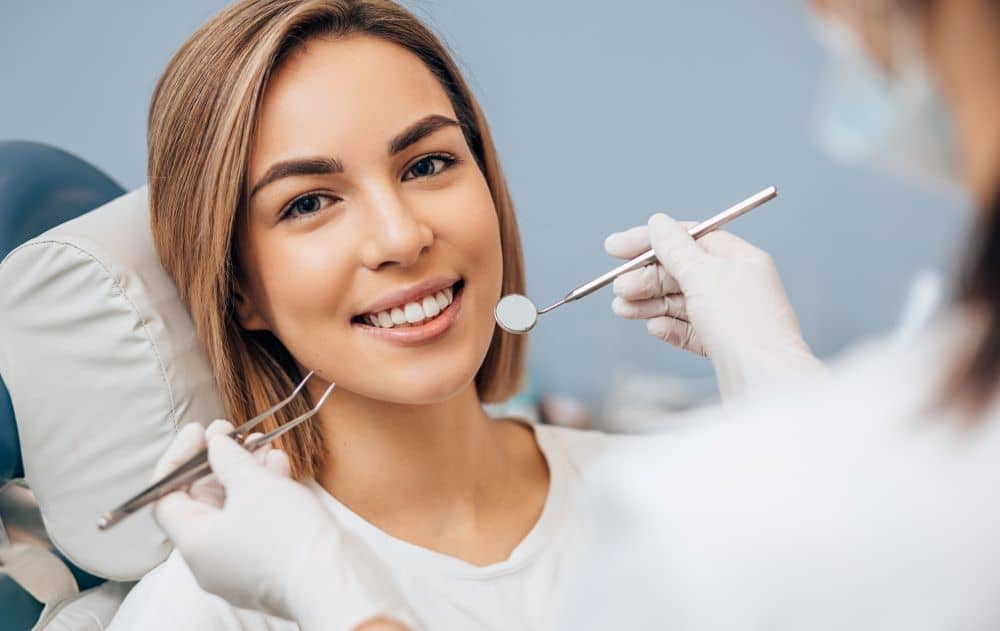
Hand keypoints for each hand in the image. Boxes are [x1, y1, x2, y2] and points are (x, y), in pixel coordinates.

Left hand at [152, 421, 416, 630]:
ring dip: (245, 472)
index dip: (179, 458)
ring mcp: (239, 565)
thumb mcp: (252, 483)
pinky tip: (279, 467)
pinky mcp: (267, 565)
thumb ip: (227, 458)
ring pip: (233, 510)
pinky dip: (263, 494)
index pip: (166, 495)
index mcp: (194, 542)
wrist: (334, 579)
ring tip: (262, 444)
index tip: (200, 432)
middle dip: (218, 461)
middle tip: (233, 431)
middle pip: (202, 500)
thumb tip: (215, 444)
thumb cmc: (287, 535)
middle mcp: (210, 558)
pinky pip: (255, 524)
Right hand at [605, 213, 824, 397]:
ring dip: (648, 303)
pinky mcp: (722, 347)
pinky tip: (653, 328)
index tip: (614, 249)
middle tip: (619, 289)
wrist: (767, 384)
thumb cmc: (743, 325)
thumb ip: (676, 248)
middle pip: (681, 272)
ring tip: (622, 309)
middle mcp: (736, 286)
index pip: (689, 238)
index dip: (650, 241)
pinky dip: (668, 327)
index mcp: (740, 260)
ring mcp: (730, 318)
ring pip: (680, 302)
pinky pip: (689, 330)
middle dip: (646, 278)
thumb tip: (659, 222)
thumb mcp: (703, 275)